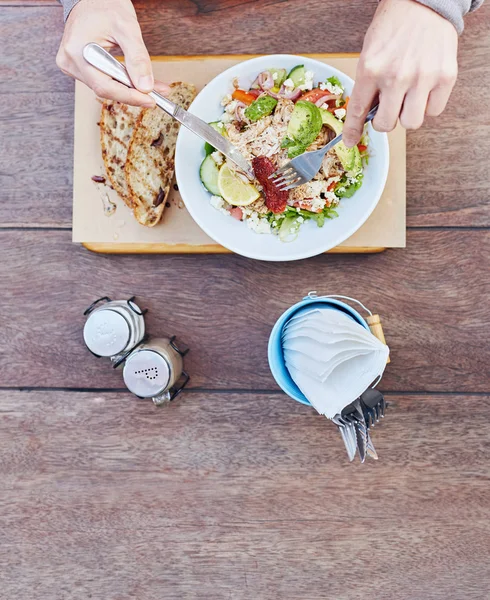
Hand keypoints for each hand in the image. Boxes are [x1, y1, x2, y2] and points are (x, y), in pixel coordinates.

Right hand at [56, 0, 168, 106]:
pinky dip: (121, 82)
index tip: (151, 100)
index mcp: (77, 52)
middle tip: (157, 94)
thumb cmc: (105, 5)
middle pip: (106, 89)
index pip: (104, 86)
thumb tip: (146, 86)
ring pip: (106, 87)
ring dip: (129, 89)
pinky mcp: (78, 67)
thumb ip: (137, 58)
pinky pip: (102, 81)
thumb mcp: (127, 28)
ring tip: (151, 87)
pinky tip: (135, 80)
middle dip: (133, 93)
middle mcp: (70, 62)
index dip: (130, 97)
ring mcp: (72, 66)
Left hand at [343, 0, 457, 146]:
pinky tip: (424, 89)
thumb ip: (368, 85)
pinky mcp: (445, 77)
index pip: (358, 111)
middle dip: (385, 119)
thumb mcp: (370, 53)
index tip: (350, 141)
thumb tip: (367, 116)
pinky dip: (428, 106)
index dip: (353, 130)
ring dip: (407, 114)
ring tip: (408, 96)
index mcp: (371, 69)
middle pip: (387, 125)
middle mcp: (396, 76)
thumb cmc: (394, 26)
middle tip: (388, 106)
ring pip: (411, 123)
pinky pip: (433, 111)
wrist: (424, 1)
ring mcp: (422, 77)